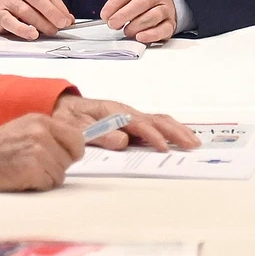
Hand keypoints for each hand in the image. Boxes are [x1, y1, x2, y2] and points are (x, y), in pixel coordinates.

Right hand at [0, 0, 73, 38]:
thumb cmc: (21, 2)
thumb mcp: (38, 1)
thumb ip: (53, 8)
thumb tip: (68, 20)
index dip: (60, 7)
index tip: (67, 19)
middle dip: (52, 12)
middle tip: (62, 24)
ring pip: (25, 10)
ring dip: (41, 23)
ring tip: (50, 31)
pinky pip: (11, 22)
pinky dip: (23, 29)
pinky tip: (32, 34)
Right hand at [0, 113, 84, 191]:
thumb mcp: (24, 129)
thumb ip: (49, 135)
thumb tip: (74, 148)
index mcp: (42, 121)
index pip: (77, 138)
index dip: (73, 151)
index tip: (66, 156)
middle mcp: (41, 133)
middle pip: (70, 159)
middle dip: (57, 167)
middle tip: (36, 166)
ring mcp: (38, 150)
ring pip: (61, 174)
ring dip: (46, 178)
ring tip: (27, 171)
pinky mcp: (33, 169)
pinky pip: (49, 184)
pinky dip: (38, 185)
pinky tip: (23, 178)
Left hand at [54, 94, 198, 150]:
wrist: (61, 106)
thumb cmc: (67, 116)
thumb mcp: (76, 126)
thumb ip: (99, 134)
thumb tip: (123, 142)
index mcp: (114, 112)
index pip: (138, 124)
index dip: (152, 136)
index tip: (163, 149)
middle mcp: (126, 112)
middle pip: (157, 119)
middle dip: (175, 131)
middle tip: (192, 144)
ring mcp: (130, 115)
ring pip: (160, 120)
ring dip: (178, 130)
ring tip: (193, 142)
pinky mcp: (131, 121)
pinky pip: (155, 124)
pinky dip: (170, 130)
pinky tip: (180, 138)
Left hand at [101, 0, 177, 43]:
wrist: (167, 6)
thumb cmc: (145, 2)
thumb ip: (120, 4)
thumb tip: (108, 16)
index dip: (115, 4)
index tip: (105, 14)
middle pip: (142, 2)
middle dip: (124, 14)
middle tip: (113, 23)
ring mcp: (166, 9)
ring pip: (152, 16)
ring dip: (136, 25)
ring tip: (126, 31)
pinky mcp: (170, 24)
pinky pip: (162, 30)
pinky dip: (150, 35)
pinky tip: (140, 36)